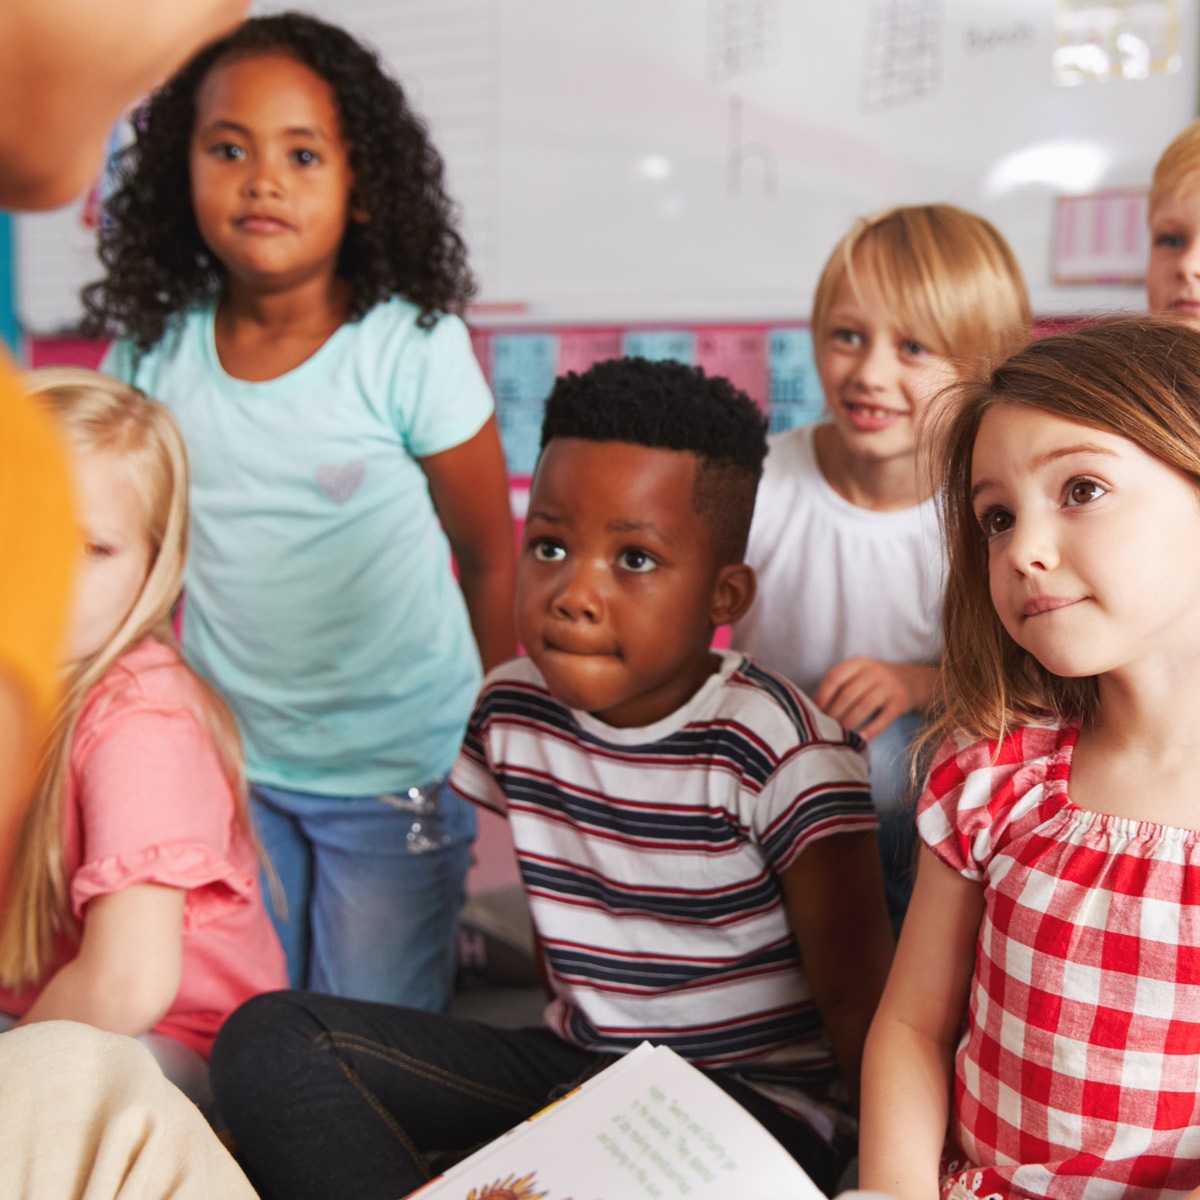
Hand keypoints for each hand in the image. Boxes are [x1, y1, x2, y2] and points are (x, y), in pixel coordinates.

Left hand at [814, 658, 934, 740]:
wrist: (915, 681)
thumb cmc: (877, 682)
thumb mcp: (860, 675)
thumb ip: (841, 685)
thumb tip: (813, 707)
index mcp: (859, 663)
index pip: (835, 677)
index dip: (822, 695)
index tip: (813, 712)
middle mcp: (874, 671)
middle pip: (848, 694)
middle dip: (834, 713)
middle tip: (824, 729)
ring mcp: (889, 685)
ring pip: (864, 706)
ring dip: (849, 723)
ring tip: (838, 735)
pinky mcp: (901, 701)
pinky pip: (884, 718)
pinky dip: (871, 729)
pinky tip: (860, 738)